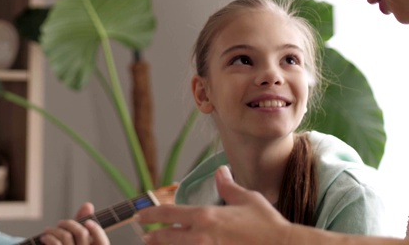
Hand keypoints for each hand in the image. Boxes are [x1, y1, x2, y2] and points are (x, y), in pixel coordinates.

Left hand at [40, 202, 109, 244]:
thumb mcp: (78, 242)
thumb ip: (84, 225)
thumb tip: (88, 205)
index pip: (102, 242)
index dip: (96, 230)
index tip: (87, 222)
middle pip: (81, 233)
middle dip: (69, 223)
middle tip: (60, 223)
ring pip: (66, 236)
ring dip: (55, 229)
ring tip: (48, 230)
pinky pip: (55, 244)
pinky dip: (49, 237)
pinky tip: (45, 237)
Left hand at [136, 166, 293, 244]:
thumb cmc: (268, 225)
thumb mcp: (248, 199)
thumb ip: (228, 186)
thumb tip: (220, 172)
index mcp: (206, 217)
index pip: (169, 213)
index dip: (151, 214)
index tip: (141, 216)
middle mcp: (201, 237)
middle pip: (166, 237)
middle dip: (153, 237)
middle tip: (144, 236)